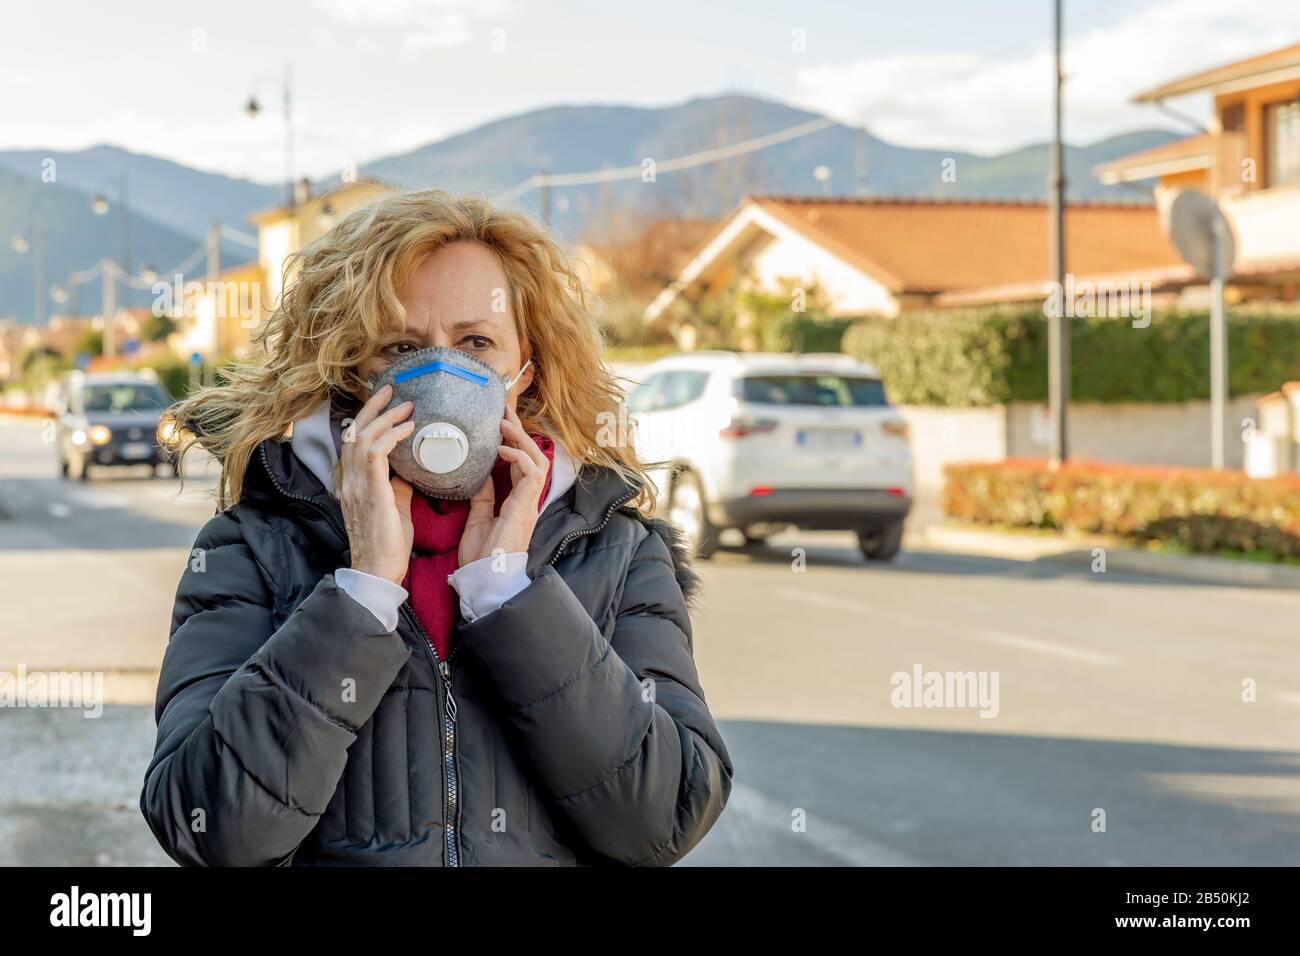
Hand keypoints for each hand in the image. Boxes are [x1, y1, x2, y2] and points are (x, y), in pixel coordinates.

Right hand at [339, 384, 415, 585]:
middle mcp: (350, 480)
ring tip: (406, 405)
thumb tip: (409, 465)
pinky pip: (376, 453)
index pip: (354, 441)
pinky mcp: (371, 491)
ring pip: (363, 437)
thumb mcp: (394, 505)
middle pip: (355, 432)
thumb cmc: (388, 543)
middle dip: (373, 407)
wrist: (379, 570)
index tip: (385, 402)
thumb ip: (397, 483)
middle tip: (391, 389)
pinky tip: (408, 428)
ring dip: (385, 417)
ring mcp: (357, 485)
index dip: (367, 418)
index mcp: (353, 483)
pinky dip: (392, 435)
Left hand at [459, 404, 549, 565]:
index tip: (498, 423)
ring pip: (537, 459)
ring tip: (504, 422)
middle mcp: (527, 498)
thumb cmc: (482, 555)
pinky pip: (532, 473)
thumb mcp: (478, 518)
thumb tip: (478, 476)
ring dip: (521, 438)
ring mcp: (529, 502)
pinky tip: (502, 448)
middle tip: (504, 409)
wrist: (486, 577)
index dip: (512, 442)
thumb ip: (482, 497)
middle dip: (519, 431)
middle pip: (532, 455)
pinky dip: (518, 457)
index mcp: (517, 501)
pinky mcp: (526, 506)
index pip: (520, 463)